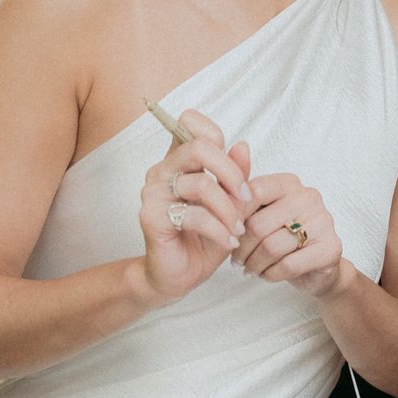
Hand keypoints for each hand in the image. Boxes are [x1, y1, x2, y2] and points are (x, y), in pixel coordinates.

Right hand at [137, 109, 251, 304]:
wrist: (178, 275)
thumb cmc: (203, 238)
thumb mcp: (230, 205)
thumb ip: (236, 176)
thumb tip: (243, 145)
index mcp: (179, 161)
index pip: (189, 122)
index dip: (214, 133)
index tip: (236, 167)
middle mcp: (162, 170)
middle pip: (198, 147)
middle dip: (231, 172)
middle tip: (247, 197)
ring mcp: (153, 192)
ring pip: (201, 184)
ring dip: (228, 210)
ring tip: (238, 229)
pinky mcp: (151, 217)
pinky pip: (193, 215)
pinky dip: (218, 230)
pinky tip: (228, 242)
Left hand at [233, 173, 348, 297]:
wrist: (316, 268)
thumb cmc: (281, 236)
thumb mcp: (259, 213)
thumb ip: (241, 194)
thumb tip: (228, 162)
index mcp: (289, 182)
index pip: (252, 193)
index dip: (233, 218)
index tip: (228, 234)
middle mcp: (309, 197)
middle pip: (258, 225)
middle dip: (241, 248)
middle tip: (236, 260)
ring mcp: (323, 221)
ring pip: (271, 247)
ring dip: (254, 264)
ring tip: (250, 269)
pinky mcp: (330, 248)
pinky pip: (288, 265)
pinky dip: (271, 274)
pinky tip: (267, 274)